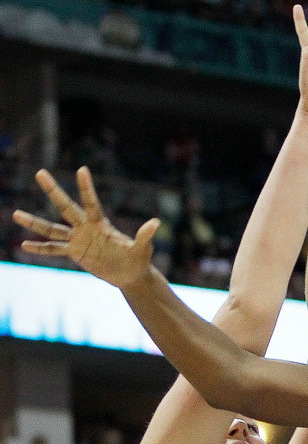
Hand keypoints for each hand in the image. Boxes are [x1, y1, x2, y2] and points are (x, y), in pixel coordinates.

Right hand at [14, 166, 159, 288]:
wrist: (129, 274)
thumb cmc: (138, 259)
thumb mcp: (142, 249)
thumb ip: (145, 236)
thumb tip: (156, 223)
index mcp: (101, 223)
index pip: (91, 202)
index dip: (86, 188)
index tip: (81, 169)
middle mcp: (86, 227)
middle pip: (65, 207)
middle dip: (53, 191)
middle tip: (40, 172)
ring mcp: (78, 239)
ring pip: (51, 228)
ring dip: (34, 222)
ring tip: (15, 214)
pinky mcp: (74, 252)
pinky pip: (53, 249)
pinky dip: (40, 248)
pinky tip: (23, 246)